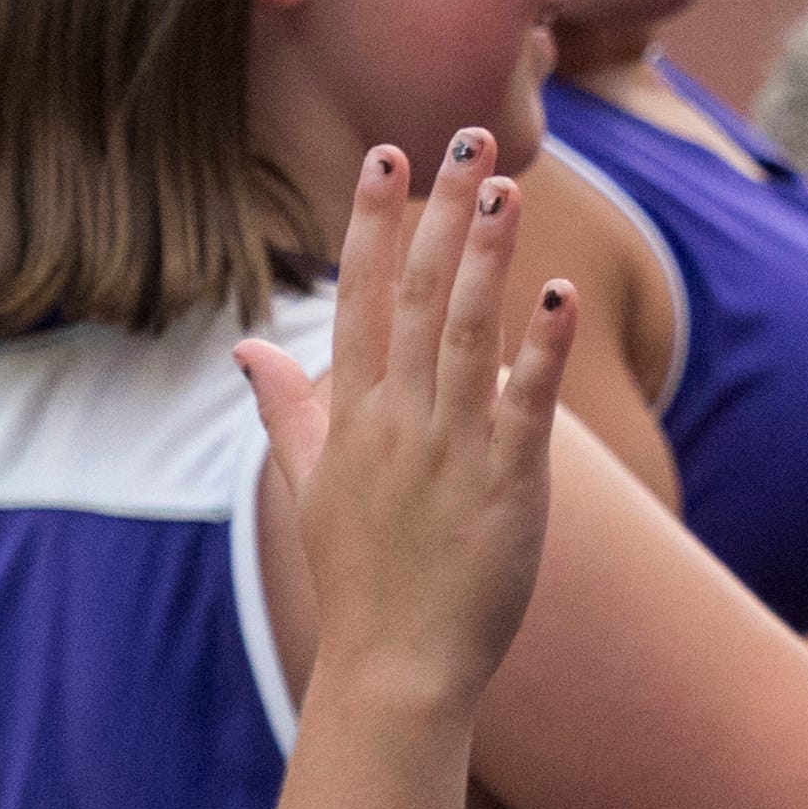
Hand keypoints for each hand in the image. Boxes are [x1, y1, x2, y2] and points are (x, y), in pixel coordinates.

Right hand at [240, 133, 575, 716]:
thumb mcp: (308, 486)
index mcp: (352, 414)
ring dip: (487, 256)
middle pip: (419, 295)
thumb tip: (246, 352)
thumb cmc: (361, 578)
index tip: (389, 157)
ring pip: (468, 331)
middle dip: (441, 213)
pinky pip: (526, 399)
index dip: (375, 223)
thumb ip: (285, 410)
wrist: (395, 669)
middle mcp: (397, 419)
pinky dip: (541, 345)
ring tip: (507, 189)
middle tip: (465, 140)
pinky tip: (560, 293)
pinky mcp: (506, 481)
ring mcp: (450, 447)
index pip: (362, 297)